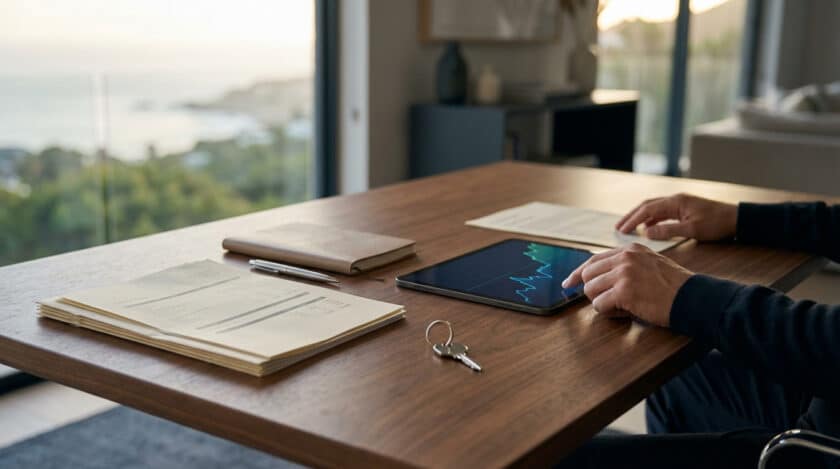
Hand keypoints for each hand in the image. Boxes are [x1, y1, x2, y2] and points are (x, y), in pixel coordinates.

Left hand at [562, 243, 692, 326]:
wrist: (692, 297)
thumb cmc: (674, 286)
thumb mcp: (650, 264)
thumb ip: (627, 265)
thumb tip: (600, 278)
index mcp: (630, 250)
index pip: (594, 259)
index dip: (578, 273)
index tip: (569, 282)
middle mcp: (625, 257)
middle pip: (588, 275)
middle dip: (592, 291)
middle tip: (606, 302)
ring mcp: (624, 273)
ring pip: (591, 290)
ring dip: (602, 303)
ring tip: (621, 307)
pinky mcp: (624, 291)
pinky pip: (600, 305)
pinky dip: (609, 313)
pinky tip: (625, 312)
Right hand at [615, 193, 736, 240]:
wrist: (737, 219)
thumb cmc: (717, 224)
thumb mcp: (692, 230)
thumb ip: (668, 231)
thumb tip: (646, 232)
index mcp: (675, 202)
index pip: (647, 210)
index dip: (632, 220)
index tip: (621, 230)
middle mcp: (675, 200)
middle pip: (647, 205)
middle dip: (631, 216)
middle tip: (618, 227)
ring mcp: (679, 203)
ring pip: (654, 208)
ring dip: (640, 217)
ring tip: (629, 227)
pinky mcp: (684, 209)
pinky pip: (662, 212)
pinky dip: (651, 219)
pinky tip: (648, 228)